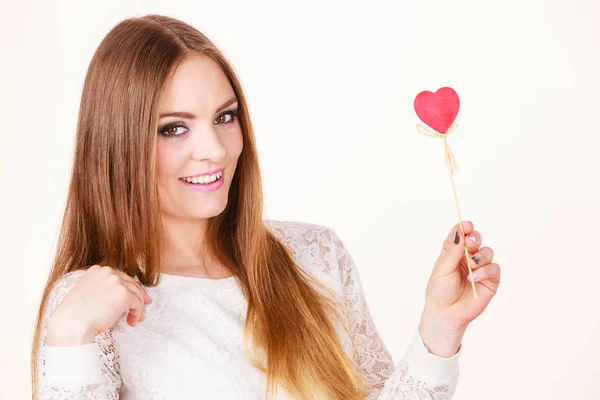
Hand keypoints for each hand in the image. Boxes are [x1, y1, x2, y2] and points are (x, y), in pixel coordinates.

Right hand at [46, 265, 152, 345]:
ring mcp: (116, 281)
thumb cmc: (74, 316)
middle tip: (145, 303)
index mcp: (96, 270)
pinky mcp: (123, 293)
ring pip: (136, 293)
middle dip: (139, 293)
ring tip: (136, 319)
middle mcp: (107, 272)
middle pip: (130, 282)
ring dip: (138, 307)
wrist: (72, 325)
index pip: (118, 276)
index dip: (127, 286)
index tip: (133, 294)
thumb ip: (100, 289)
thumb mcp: (85, 295)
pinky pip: (137, 303)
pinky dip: (137, 313)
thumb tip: (116, 295)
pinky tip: (132, 322)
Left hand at [418, 221, 500, 356]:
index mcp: (454, 252)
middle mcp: (468, 258)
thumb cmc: (440, 291)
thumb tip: (460, 232)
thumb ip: (452, 251)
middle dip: (475, 238)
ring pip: (488, 252)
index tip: (466, 224)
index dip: (465, 227)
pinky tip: (474, 278)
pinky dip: (486, 271)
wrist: (446, 313)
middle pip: (477, 239)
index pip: (461, 234)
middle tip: (470, 243)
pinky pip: (494, 269)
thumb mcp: (442, 269)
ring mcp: (480, 268)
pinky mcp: (490, 281)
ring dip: (480, 256)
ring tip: (472, 266)